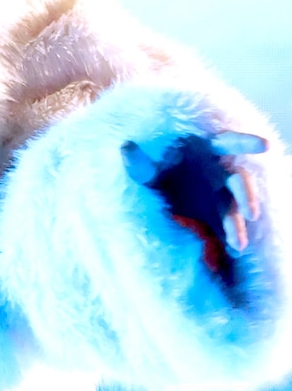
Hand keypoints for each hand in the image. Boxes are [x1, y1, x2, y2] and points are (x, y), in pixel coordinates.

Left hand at [122, 131, 266, 288]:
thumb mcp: (141, 168)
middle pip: (239, 180)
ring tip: (237, 244)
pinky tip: (232, 248)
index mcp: (204, 150)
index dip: (244, 142)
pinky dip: (230, 235)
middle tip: (249, 212)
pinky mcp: (217, 213)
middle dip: (247, 195)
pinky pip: (227, 224)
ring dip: (237, 224)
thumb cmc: (149, 171)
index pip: (226, 142)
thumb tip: (126, 148)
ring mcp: (219, 193)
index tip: (263, 145)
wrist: (148, 193)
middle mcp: (217, 171)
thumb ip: (138, 162)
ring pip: (235, 207)